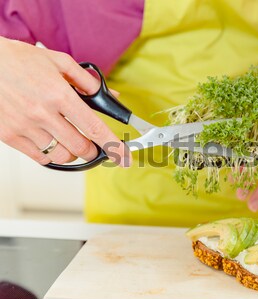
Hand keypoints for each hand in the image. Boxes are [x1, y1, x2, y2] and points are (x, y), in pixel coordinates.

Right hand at [0, 37, 130, 166]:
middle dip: (94, 150)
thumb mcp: (60, 62)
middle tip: (95, 145)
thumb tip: (111, 97)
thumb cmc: (20, 60)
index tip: (124, 158)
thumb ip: (89, 82)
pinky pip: (40, 158)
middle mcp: (42, 113)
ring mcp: (25, 126)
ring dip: (72, 152)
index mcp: (59, 94)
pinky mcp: (9, 136)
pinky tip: (51, 141)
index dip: (114, 146)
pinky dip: (52, 154)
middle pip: (81, 147)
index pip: (95, 128)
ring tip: (69, 138)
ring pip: (62, 155)